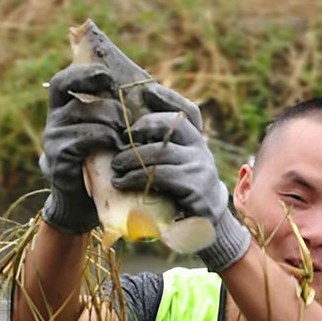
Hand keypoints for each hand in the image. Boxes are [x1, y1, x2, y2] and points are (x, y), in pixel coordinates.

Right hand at [40, 64, 128, 233]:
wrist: (83, 209)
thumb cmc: (102, 169)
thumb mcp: (106, 137)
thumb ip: (112, 115)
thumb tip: (146, 90)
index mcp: (61, 112)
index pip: (62, 82)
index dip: (83, 74)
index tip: (107, 77)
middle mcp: (52, 123)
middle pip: (75, 97)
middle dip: (107, 104)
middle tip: (128, 118)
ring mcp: (52, 142)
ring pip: (82, 116)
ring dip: (110, 122)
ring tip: (126, 136)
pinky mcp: (57, 161)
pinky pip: (81, 140)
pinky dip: (103, 140)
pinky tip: (117, 149)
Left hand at [111, 87, 249, 270]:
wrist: (206, 229)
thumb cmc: (182, 197)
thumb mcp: (176, 169)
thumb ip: (162, 150)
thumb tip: (127, 132)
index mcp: (197, 142)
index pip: (188, 112)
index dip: (168, 98)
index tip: (145, 91)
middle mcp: (202, 150)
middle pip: (173, 124)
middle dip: (144, 126)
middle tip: (121, 137)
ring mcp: (200, 168)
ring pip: (161, 152)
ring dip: (132, 157)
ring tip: (115, 166)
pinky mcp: (195, 188)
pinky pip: (160, 175)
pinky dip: (136, 177)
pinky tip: (122, 182)